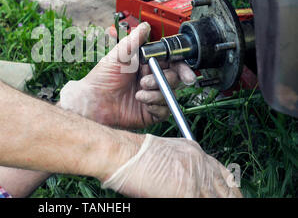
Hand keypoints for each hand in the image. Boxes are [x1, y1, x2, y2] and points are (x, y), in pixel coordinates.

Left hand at [60, 22, 195, 128]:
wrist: (93, 101)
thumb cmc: (101, 78)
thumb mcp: (119, 55)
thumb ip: (134, 41)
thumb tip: (145, 26)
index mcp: (147, 65)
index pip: (172, 63)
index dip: (181, 66)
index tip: (184, 71)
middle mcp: (151, 79)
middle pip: (175, 78)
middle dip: (166, 79)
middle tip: (148, 80)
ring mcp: (151, 96)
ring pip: (169, 93)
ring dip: (156, 92)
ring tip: (140, 90)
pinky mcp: (149, 112)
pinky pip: (163, 110)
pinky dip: (155, 104)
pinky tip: (141, 100)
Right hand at [102, 134, 242, 197]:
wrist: (122, 153)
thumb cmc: (133, 156)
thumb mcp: (166, 156)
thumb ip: (183, 167)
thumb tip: (190, 184)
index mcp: (194, 151)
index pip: (223, 174)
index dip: (231, 190)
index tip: (233, 196)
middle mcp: (199, 162)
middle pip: (226, 189)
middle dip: (231, 199)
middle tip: (235, 203)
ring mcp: (195, 177)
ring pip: (215, 198)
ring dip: (212, 202)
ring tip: (194, 198)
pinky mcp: (187, 191)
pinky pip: (200, 203)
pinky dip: (199, 205)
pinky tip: (182, 200)